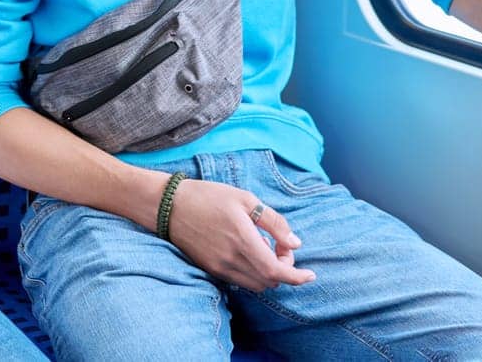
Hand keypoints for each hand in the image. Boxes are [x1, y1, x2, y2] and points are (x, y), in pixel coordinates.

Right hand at [164, 179, 315, 292]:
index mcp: (243, 240)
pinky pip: (240, 281)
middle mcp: (232, 259)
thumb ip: (274, 222)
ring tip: (265, 248)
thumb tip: (295, 243)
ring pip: (256, 284)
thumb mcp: (246, 199)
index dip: (297, 277)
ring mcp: (220, 267)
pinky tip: (249, 252)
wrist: (170, 206)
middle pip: (269, 281)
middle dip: (284, 269)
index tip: (311, 274)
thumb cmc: (209, 197)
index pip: (277, 271)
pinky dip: (253, 273)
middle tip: (282, 247)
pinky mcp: (211, 270)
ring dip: (269, 273)